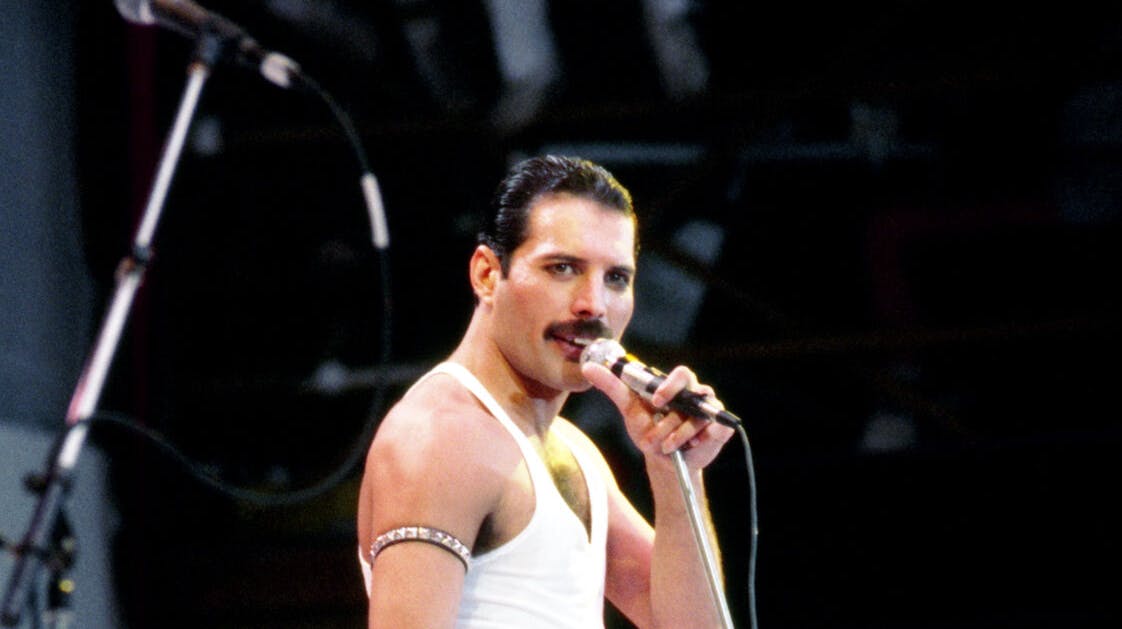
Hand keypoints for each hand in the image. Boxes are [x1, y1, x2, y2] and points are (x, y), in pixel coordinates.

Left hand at [581, 362, 734, 469]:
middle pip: (694, 394)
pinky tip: (691, 447)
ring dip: (682, 434)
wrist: (663, 459)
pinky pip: (718, 430)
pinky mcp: (719, 430)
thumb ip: (612, 386)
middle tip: (660, 435)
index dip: (670, 386)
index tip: (655, 401)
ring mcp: (710, 412)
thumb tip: (588, 367)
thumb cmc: (647, 428)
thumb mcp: (629, 408)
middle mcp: (697, 395)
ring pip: (701, 418)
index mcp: (677, 386)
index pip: (681, 375)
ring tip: (667, 446)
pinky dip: (703, 440)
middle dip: (675, 418)